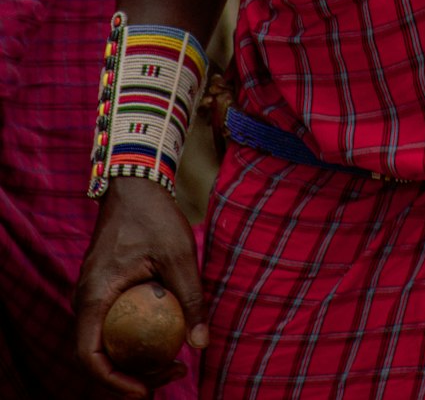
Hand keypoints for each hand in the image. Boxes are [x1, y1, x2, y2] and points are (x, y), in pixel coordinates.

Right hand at [75, 178, 207, 396]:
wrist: (135, 181)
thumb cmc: (155, 215)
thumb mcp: (179, 256)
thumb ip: (191, 299)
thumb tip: (202, 345)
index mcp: (95, 295)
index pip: (90, 356)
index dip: (113, 383)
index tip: (145, 391)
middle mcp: (85, 298)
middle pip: (96, 355)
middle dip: (128, 376)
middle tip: (169, 375)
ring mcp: (91, 292)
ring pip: (102, 341)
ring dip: (130, 359)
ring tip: (169, 363)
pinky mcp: (102, 286)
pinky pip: (108, 324)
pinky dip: (129, 338)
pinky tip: (160, 336)